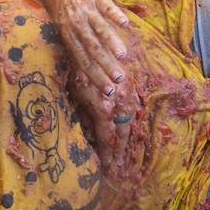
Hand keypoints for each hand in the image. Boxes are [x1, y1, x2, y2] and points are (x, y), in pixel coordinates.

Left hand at [48, 0, 133, 96]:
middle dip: (106, 66)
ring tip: (123, 56)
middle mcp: (77, 25)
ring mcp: (86, 10)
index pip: (84, 61)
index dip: (96, 76)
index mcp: (69, 36)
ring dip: (111, 42)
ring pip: (100, 29)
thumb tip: (89, 71)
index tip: (108, 90)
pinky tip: (125, 24)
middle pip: (93, 49)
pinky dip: (114, 15)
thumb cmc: (64, 8)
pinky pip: (106, 6)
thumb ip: (78, 46)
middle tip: (119, 80)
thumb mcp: (65, 28)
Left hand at [68, 64, 144, 183]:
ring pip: (130, 122)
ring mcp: (127, 94)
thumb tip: (91, 136)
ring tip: (124, 153)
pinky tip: (128, 129)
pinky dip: (131, 121)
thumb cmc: (75, 70)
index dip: (107, 153)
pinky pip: (134, 107)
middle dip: (119, 151)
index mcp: (103, 108)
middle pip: (121, 134)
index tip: (107, 165)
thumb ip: (85, 116)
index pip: (106, 137)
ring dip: (127, 139)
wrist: (91, 44)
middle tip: (118, 165)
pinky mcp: (131, 85)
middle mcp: (118, 103)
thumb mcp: (75, 95)